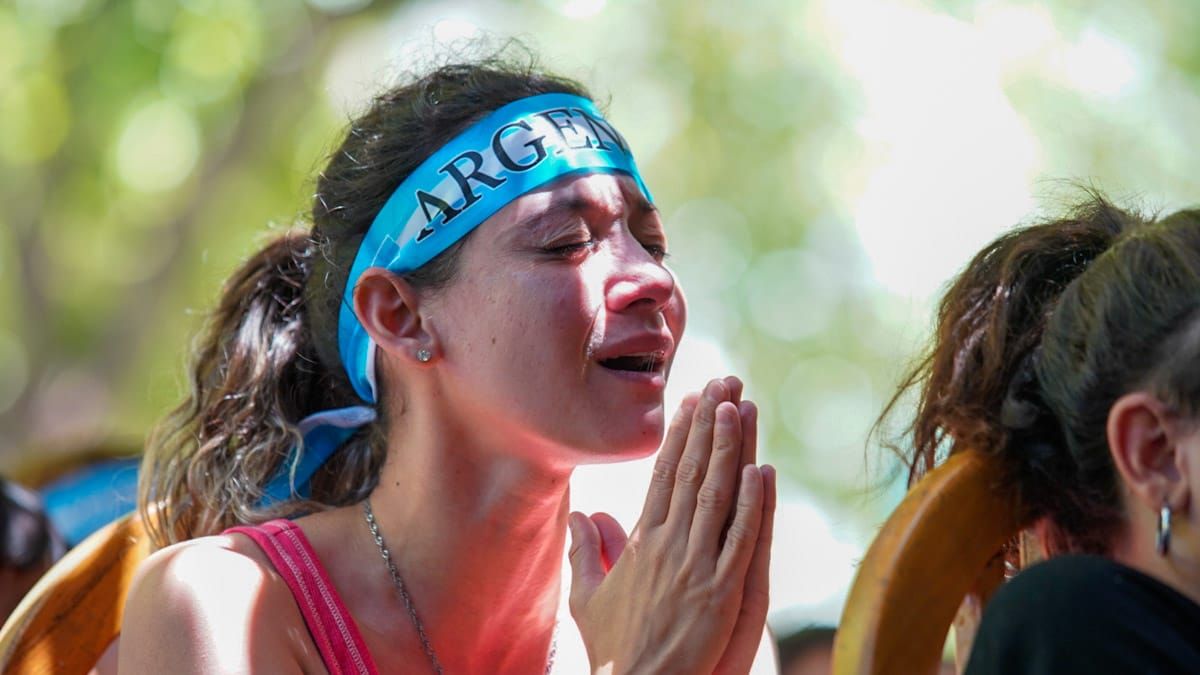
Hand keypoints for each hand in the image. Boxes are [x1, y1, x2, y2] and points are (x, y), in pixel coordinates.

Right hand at [568, 377, 775, 674]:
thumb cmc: (614, 650)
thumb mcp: (589, 597)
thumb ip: (586, 551)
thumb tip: (581, 513)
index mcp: (640, 543)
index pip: (663, 474)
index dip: (680, 434)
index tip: (691, 399)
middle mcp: (667, 545)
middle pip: (691, 472)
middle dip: (709, 424)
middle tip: (724, 382)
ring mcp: (695, 567)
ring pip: (716, 496)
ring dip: (729, 448)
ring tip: (739, 406)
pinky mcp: (720, 593)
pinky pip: (741, 540)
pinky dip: (753, 505)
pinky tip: (761, 470)